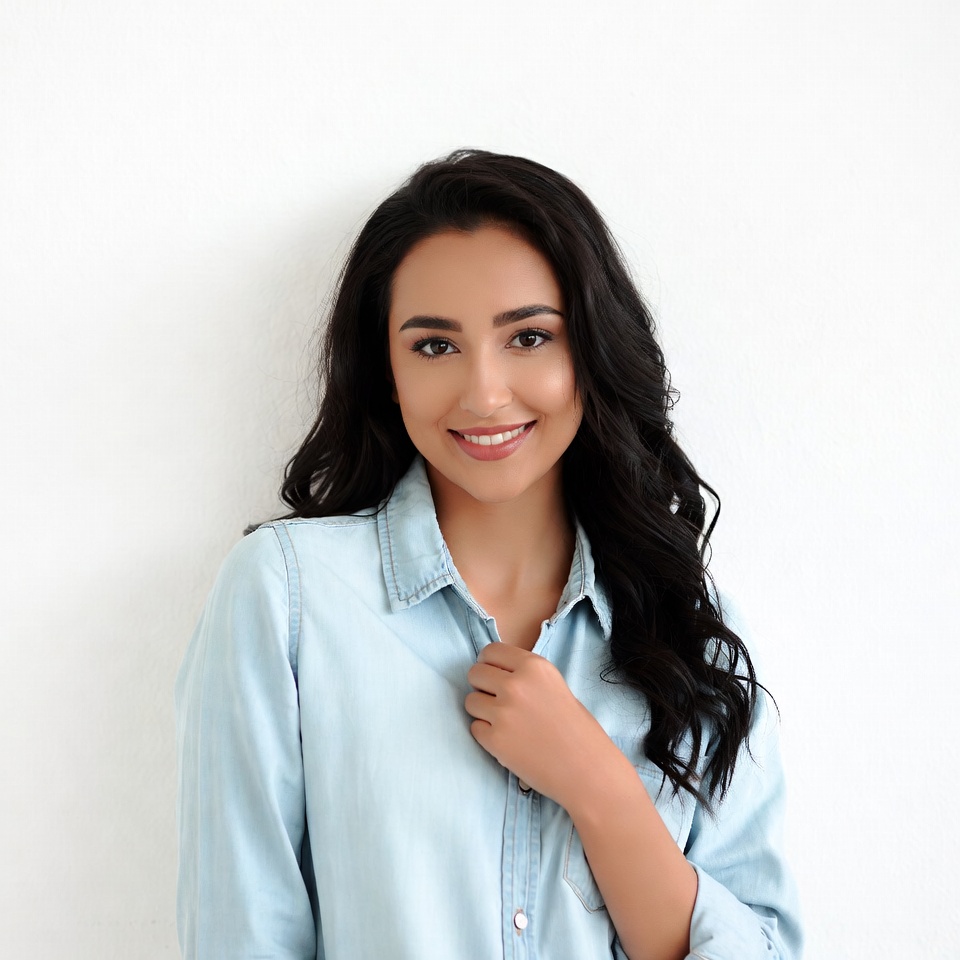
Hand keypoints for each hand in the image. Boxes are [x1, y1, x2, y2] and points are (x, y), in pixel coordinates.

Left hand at [464, 642, 619, 809]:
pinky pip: (475, 728)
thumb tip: (494, 671)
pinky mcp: (495, 740)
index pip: (490, 651)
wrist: (588, 770)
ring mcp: (503, 712)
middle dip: (482, 686)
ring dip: (482, 711)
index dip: (489, 664)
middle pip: (475, 673)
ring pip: (470, 701)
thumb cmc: (576, 729)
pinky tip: (508, 741)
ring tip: (506, 723)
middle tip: (498, 701)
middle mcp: (516, 685)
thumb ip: (525, 676)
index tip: (493, 675)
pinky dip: (487, 735)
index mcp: (534, 666)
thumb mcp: (554, 686)